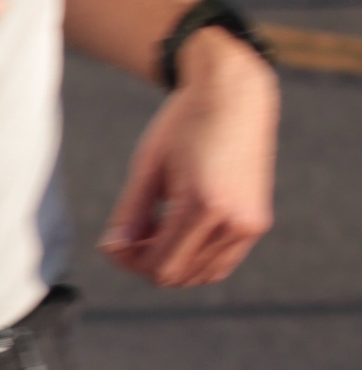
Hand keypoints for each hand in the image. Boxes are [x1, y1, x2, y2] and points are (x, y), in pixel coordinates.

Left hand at [98, 33, 277, 287]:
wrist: (234, 94)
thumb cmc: (184, 124)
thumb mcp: (148, 166)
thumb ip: (130, 213)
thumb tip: (112, 250)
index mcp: (203, 203)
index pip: (160, 265)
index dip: (129, 262)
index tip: (112, 243)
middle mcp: (233, 220)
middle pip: (178, 274)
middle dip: (145, 263)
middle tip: (127, 237)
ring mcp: (250, 224)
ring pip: (200, 274)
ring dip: (171, 262)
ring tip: (153, 228)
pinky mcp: (258, 223)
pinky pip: (221, 263)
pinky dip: (194, 258)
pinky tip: (175, 232)